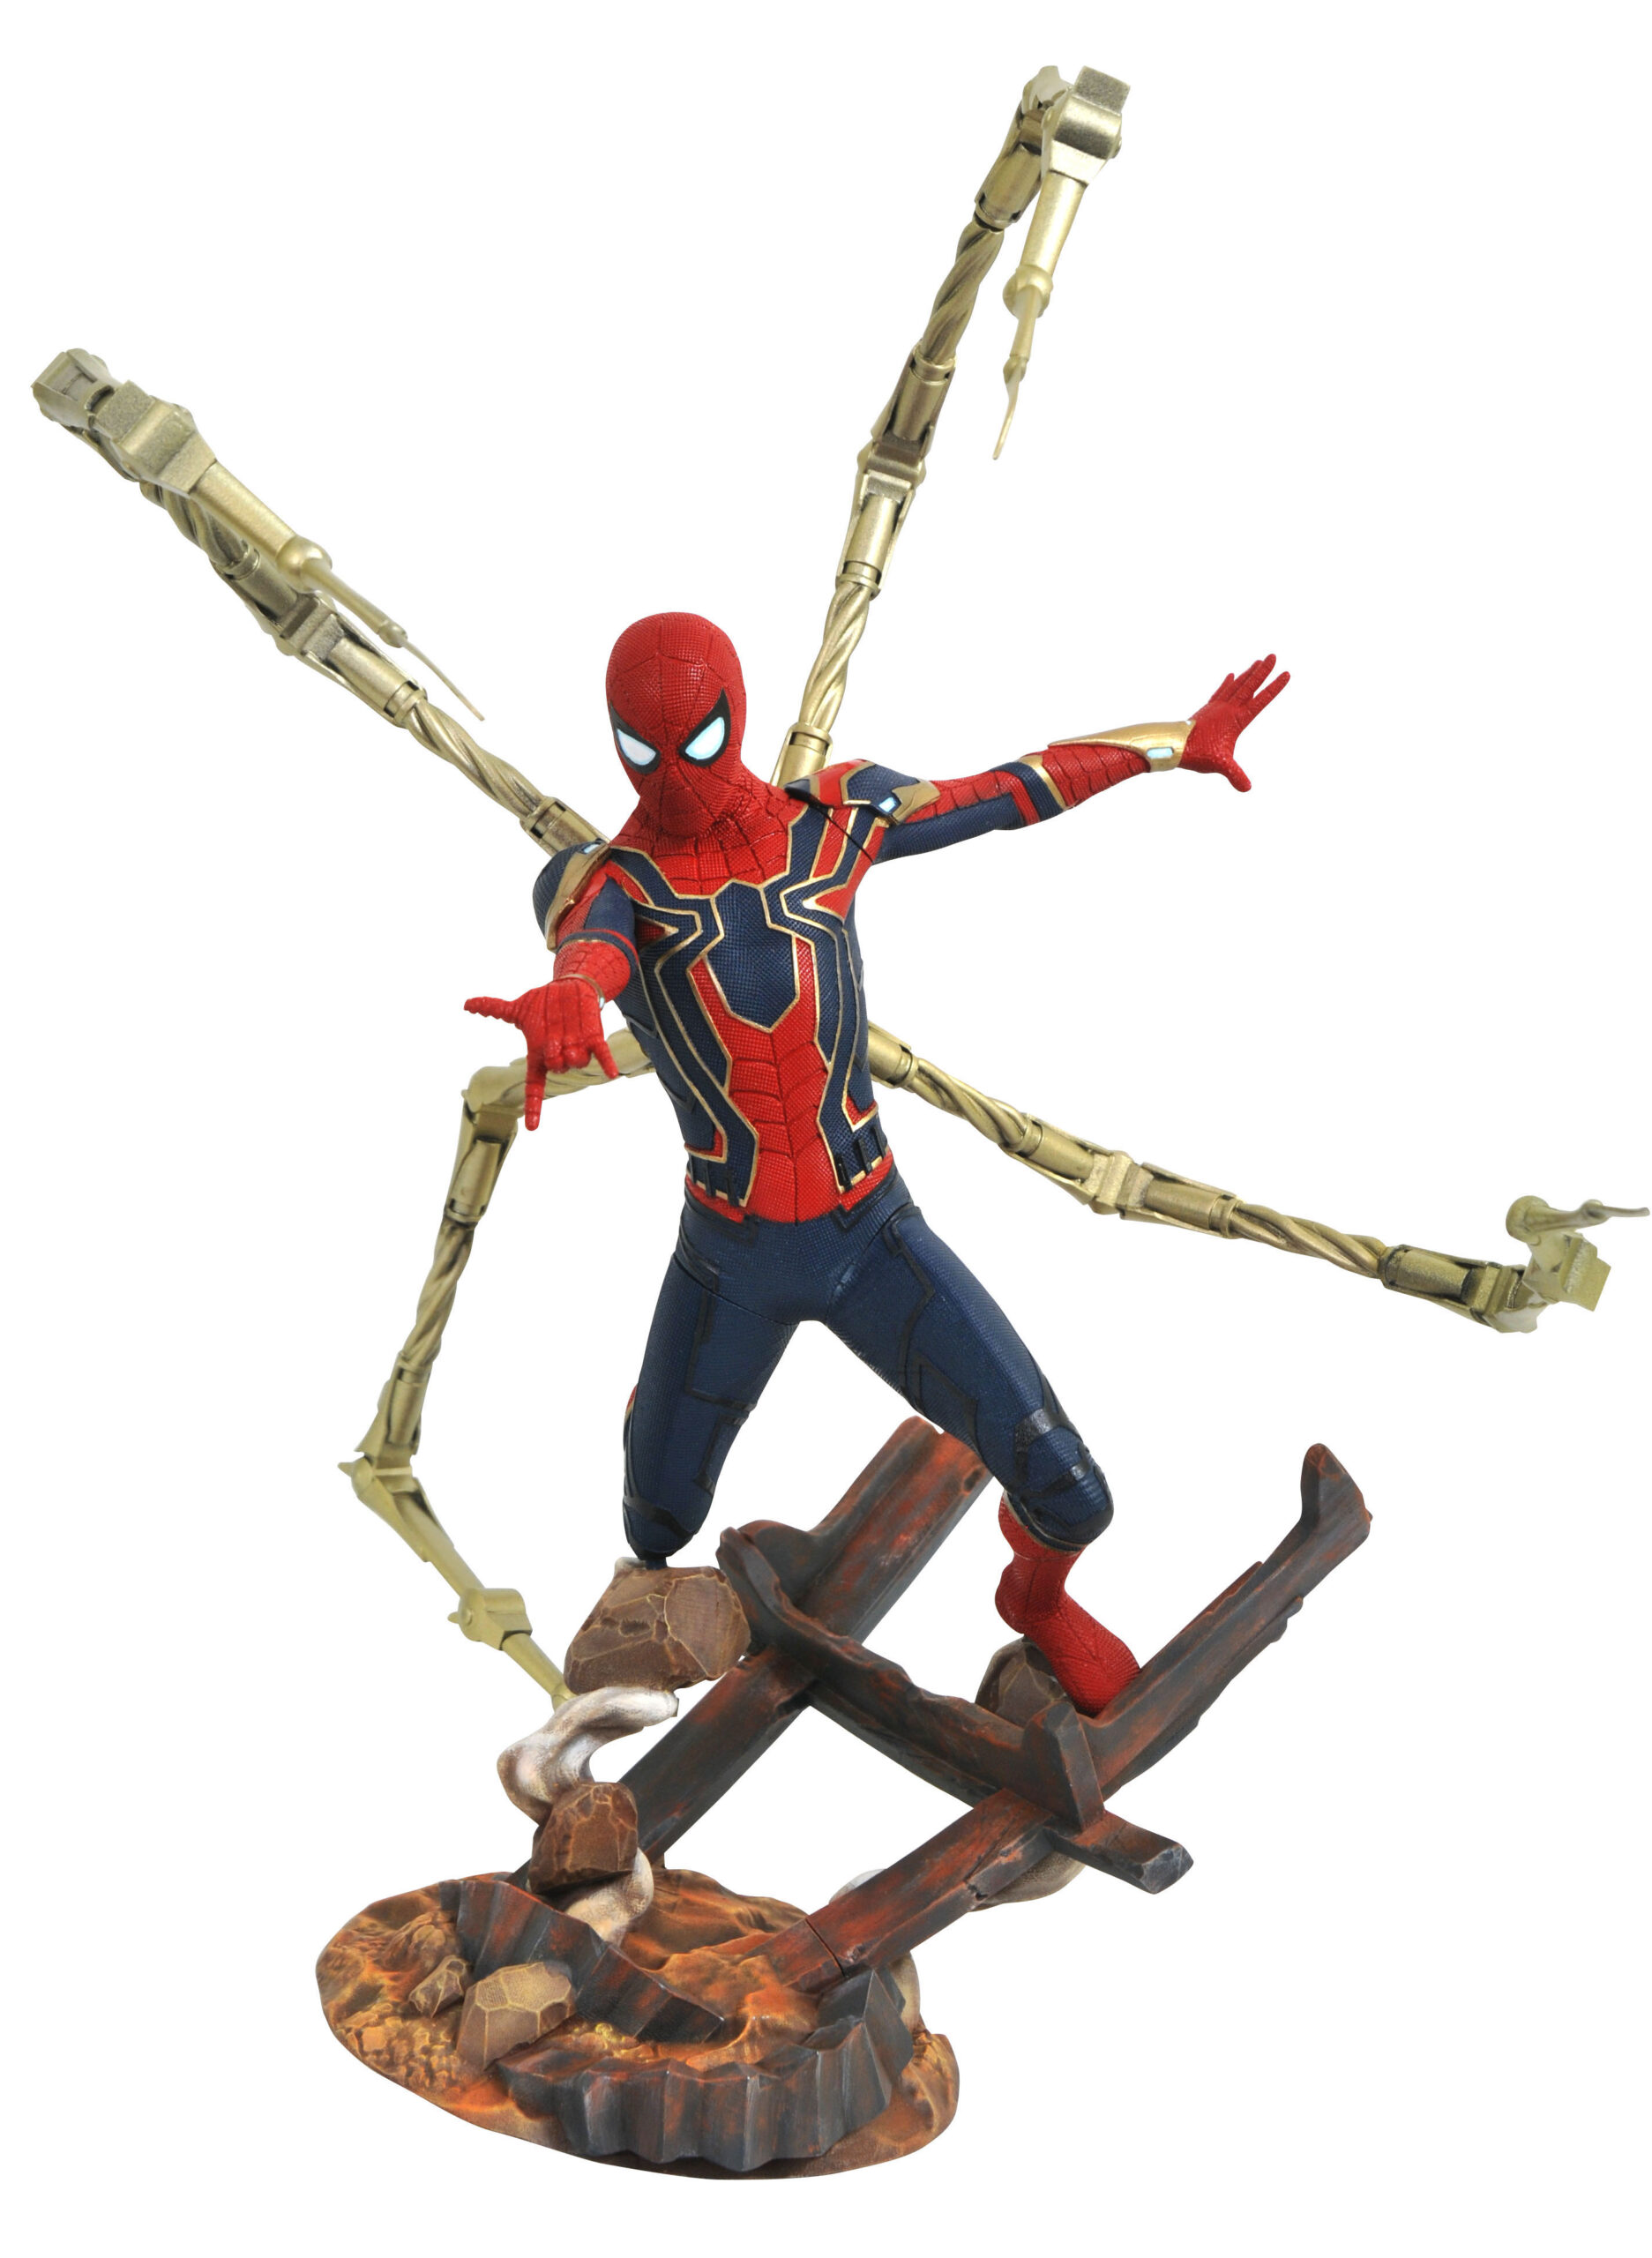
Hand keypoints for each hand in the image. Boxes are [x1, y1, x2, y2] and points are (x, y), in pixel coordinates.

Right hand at [464, 978, 616, 1128]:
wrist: (568, 988)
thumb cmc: (542, 1003)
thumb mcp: (517, 1009)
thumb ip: (494, 1009)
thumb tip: (466, 1005)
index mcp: (539, 1055)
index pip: (535, 1085)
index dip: (534, 1106)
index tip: (532, 1127)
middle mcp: (559, 1056)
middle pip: (557, 1069)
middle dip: (554, 1056)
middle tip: (553, 1040)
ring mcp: (578, 1048)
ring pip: (577, 1063)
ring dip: (572, 1054)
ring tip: (570, 1037)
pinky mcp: (594, 1038)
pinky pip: (602, 1054)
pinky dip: (606, 1063)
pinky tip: (612, 1073)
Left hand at [1183, 655, 1289, 791]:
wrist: (1174, 745)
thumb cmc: (1197, 753)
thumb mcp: (1220, 765)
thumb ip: (1235, 775)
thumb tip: (1247, 788)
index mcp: (1236, 719)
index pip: (1260, 701)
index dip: (1274, 688)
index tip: (1286, 674)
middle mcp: (1228, 709)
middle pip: (1249, 686)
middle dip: (1262, 672)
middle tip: (1274, 656)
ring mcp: (1217, 707)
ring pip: (1236, 685)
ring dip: (1248, 673)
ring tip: (1258, 662)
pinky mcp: (1208, 709)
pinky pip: (1221, 692)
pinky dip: (1228, 683)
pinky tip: (1232, 675)